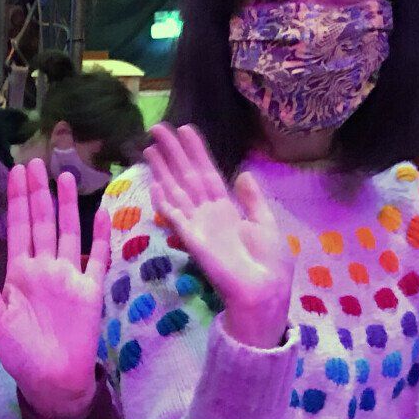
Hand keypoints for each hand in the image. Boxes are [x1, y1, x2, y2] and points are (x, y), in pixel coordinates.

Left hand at [0, 158, 112, 418]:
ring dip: (66, 205)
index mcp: (19, 272)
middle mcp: (45, 267)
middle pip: (42, 222)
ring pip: (69, 232)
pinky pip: (97, 257)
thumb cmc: (18, 353)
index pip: (18, 228)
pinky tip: (101, 212)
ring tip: (64, 175)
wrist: (51, 380)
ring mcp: (70, 276)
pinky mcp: (91, 289)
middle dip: (38, 193)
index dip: (17, 200)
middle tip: (36, 161)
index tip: (16, 171)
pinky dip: (100, 235)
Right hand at [145, 124, 292, 347]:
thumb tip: (243, 174)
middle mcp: (208, 213)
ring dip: (163, 170)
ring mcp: (197, 226)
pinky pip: (175, 217)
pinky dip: (164, 201)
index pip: (207, 173)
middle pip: (186, 177)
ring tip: (150, 148)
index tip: (185, 129)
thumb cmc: (268, 262)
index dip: (196, 152)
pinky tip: (154, 184)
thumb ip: (252, 199)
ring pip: (177, 191)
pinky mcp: (192, 240)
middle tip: (157, 128)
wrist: (263, 290)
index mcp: (226, 209)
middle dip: (173, 153)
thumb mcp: (266, 223)